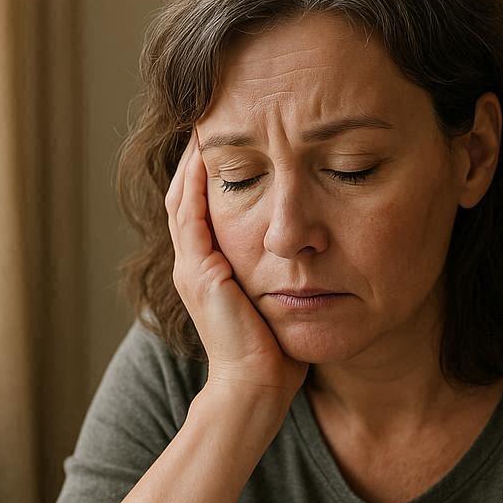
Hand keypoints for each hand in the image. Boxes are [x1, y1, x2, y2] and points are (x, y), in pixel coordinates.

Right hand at [166, 127, 309, 399]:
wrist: (257, 388)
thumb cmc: (276, 354)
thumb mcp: (279, 301)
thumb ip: (285, 273)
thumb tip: (318, 251)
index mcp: (210, 270)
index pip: (204, 207)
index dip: (213, 171)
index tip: (235, 137)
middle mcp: (194, 264)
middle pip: (187, 194)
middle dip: (200, 155)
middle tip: (215, 114)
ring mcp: (193, 267)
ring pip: (184, 196)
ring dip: (196, 157)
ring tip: (209, 118)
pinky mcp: (201, 271)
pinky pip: (191, 212)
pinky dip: (198, 179)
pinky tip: (210, 149)